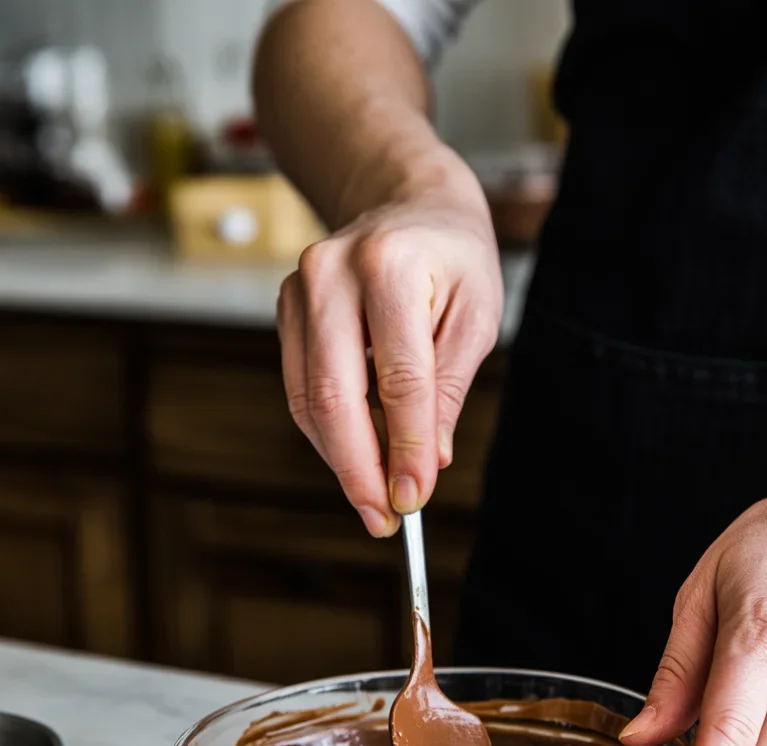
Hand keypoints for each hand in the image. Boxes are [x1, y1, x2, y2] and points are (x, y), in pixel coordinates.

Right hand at [277, 163, 501, 537]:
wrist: (407, 201)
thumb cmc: (453, 259)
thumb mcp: (475, 316)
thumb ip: (448, 388)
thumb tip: (429, 461)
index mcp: (391, 265)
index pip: (399, 378)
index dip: (406, 447)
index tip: (414, 498)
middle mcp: (332, 273)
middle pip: (337, 394)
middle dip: (359, 468)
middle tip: (381, 518)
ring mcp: (299, 289)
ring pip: (309, 399)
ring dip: (340, 459)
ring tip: (372, 500)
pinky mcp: (286, 310)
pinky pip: (301, 388)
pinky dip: (326, 433)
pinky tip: (354, 458)